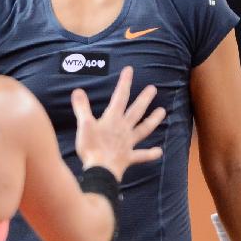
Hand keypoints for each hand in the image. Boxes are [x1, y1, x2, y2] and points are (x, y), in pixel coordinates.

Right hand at [72, 66, 165, 180]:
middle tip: (153, 88)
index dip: (125, 83)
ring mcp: (128, 143)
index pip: (120, 97)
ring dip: (153, 120)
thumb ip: (82, 108)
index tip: (130, 70)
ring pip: (143, 129)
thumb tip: (77, 91)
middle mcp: (123, 129)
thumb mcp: (84, 125)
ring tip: (163, 111)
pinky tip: (159, 151)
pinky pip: (142, 155)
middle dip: (144, 99)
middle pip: (136, 111)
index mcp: (112, 119)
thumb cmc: (91, 147)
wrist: (100, 170)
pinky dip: (151, 154)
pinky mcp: (129, 158)